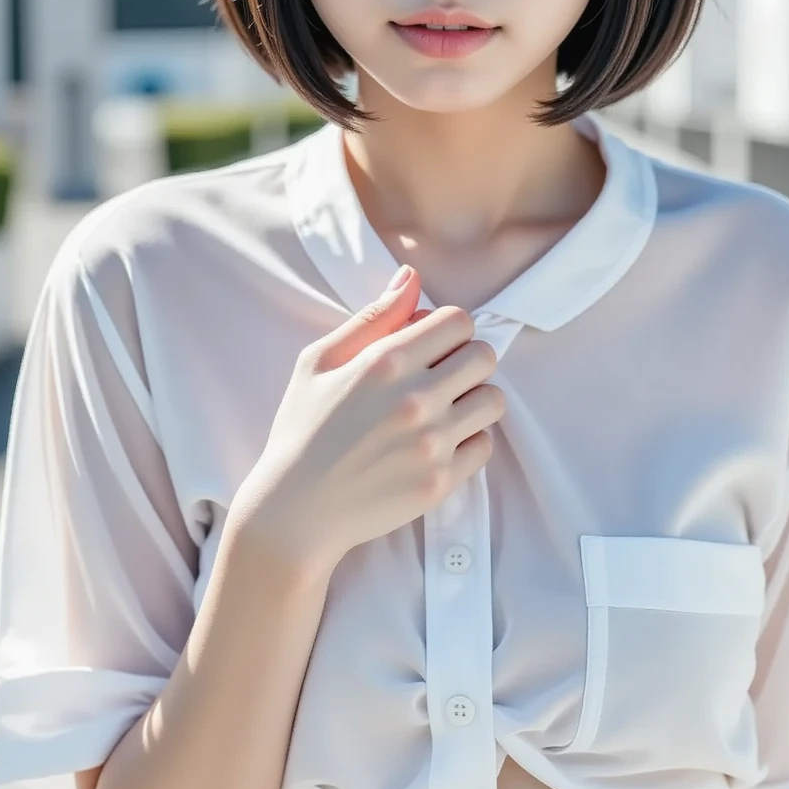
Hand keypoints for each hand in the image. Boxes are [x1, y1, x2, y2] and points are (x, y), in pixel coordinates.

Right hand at [228, 267, 503, 574]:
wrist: (295, 510)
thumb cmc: (303, 430)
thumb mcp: (319, 362)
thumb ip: (371, 318)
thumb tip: (411, 278)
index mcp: (386, 363)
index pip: (458, 321)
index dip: (447, 328)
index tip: (430, 345)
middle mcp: (416, 399)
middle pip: (484, 356)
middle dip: (466, 359)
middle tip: (441, 376)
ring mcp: (433, 443)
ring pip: (493, 401)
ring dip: (473, 398)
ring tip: (445, 409)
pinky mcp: (442, 481)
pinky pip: (485, 446)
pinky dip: (469, 440)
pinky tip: (439, 443)